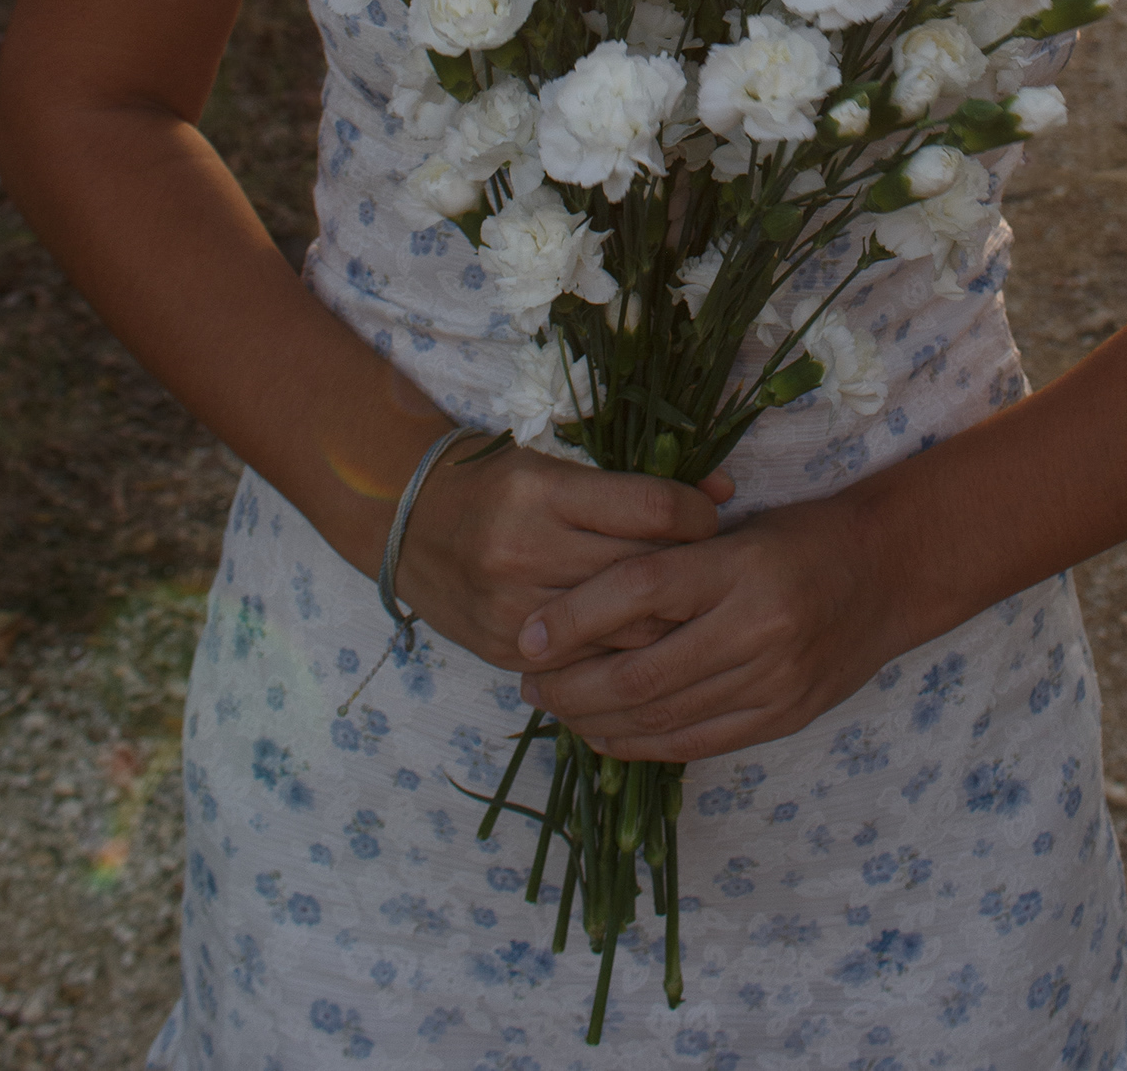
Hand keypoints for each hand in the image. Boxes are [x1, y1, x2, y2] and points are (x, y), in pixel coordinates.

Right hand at [397, 440, 732, 672]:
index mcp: (542, 490)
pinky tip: (643, 639)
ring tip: (689, 605)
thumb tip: (721, 492)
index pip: (651, 509)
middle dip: (692, 571)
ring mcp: (514, 609)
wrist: (405, 522)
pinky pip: (591, 664)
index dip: (697, 513)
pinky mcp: (507, 651)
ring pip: (627, 630)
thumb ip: (631, 486)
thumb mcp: (555, 463)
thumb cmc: (492, 481)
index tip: (709, 513)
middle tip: (712, 564)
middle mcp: (526, 550)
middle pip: (645, 574)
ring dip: (668, 620)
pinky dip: (624, 653)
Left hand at [514, 493, 895, 761]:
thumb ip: (671, 557)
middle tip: (528, 679)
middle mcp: (759, 629)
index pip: (641, 591)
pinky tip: (604, 733)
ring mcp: (773, 682)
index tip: (528, 634)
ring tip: (556, 706)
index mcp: (742, 566)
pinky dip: (642, 745)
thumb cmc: (801, 535)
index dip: (576, 617)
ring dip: (596, 719)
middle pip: (643, 672)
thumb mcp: (737, 525)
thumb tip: (579, 594)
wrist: (889, 573)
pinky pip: (696, 743)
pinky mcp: (782, 719)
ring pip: (664, 718)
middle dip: (572, 684)